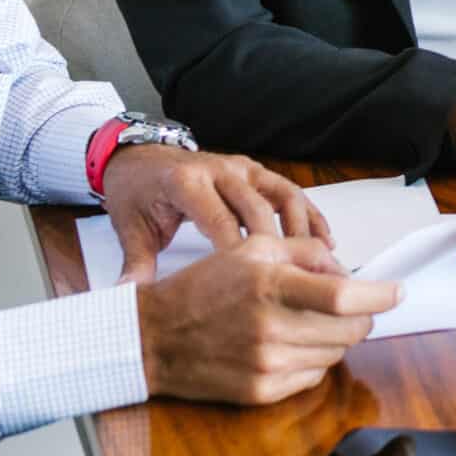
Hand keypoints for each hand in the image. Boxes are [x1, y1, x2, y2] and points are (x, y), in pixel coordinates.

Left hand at [104, 147, 330, 283]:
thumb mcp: (130, 228)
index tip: (254, 286)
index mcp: (186, 182)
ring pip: (283, 196)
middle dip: (276, 247)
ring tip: (317, 265)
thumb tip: (130, 297)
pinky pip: (289, 192)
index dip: (238, 254)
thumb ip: (136, 264)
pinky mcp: (254, 171)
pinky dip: (309, 215)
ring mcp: (240, 167)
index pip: (219, 220)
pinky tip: (324, 242)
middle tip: (291, 283)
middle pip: (257, 209)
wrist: (137, 158)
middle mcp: (218, 169)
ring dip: (302, 230)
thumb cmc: (136, 193)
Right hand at [136, 234, 399, 403]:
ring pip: (335, 354)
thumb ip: (306, 251)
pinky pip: (313, 376)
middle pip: (349, 330)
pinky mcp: (262, 393)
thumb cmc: (205, 287)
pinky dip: (312, 359)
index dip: (379, 295)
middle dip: (360, 316)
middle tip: (349, 306)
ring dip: (334, 337)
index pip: (343, 296)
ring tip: (304, 321)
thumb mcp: (252, 250)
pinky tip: (287, 344)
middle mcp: (270, 329)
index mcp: (269, 286)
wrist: (155, 338)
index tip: (398, 291)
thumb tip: (348, 270)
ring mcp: (267, 366)